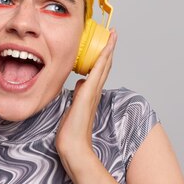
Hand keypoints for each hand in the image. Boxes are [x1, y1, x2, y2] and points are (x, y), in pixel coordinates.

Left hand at [55, 29, 117, 167]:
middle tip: (113, 34)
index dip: (103, 58)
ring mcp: (92, 93)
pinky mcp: (88, 94)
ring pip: (103, 66)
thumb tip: (79, 83)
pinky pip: (98, 72)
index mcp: (89, 96)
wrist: (74, 149)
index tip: (106, 45)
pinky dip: (103, 59)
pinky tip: (106, 48)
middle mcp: (94, 93)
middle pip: (104, 66)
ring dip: (109, 50)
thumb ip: (77, 96)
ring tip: (113, 35)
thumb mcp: (71, 110)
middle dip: (109, 49)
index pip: (98, 73)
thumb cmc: (71, 134)